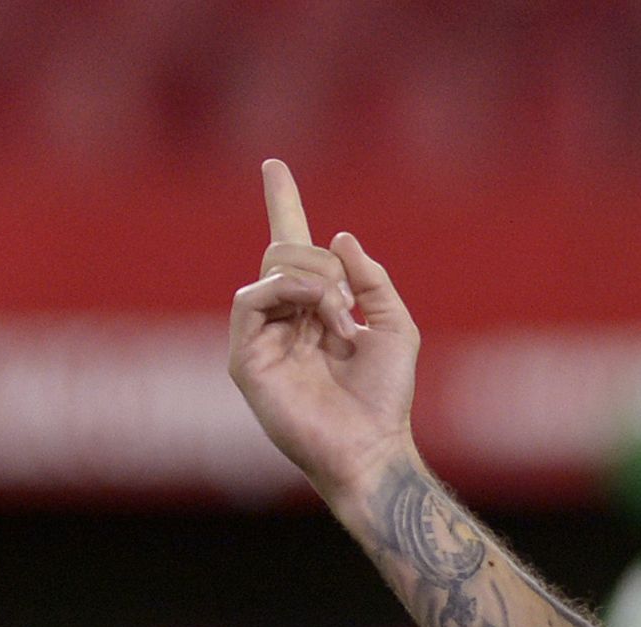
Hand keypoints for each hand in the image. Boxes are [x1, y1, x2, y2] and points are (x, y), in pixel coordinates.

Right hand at [228, 160, 419, 507]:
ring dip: (313, 282)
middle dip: (322, 263)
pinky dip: (287, 292)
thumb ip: (373, 281)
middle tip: (347, 303)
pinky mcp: (245, 359)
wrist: (372, 447)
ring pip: (272, 271)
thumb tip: (339, 237)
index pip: (292, 248)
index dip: (284, 205)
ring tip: (339, 316)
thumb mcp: (396, 327)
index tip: (274, 165)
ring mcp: (261, 338)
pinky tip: (319, 314)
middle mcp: (284, 320)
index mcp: (315, 311)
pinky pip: (251, 299)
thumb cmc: (386, 398)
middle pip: (286, 253)